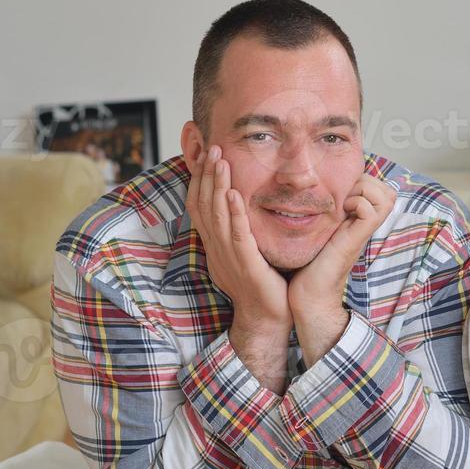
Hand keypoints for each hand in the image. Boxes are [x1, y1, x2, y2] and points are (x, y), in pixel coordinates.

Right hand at [186, 146, 289, 331]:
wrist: (269, 320)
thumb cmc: (264, 286)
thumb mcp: (247, 254)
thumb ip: (242, 231)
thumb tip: (240, 206)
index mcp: (217, 246)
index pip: (201, 208)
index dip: (200, 182)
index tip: (204, 157)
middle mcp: (218, 249)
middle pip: (204, 206)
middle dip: (206, 175)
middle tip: (211, 147)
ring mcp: (229, 258)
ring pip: (217, 216)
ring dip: (217, 186)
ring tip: (220, 161)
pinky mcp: (247, 266)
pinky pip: (238, 236)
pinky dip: (234, 214)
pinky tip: (233, 194)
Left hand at [287, 174, 394, 359]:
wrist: (309, 295)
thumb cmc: (308, 265)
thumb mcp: (319, 233)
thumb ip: (324, 216)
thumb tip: (313, 196)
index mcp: (358, 221)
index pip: (381, 189)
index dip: (365, 181)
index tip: (340, 188)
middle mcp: (365, 225)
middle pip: (388, 191)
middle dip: (366, 181)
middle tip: (342, 192)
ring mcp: (364, 232)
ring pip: (386, 196)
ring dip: (364, 190)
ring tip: (342, 201)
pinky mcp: (356, 239)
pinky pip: (371, 210)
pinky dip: (357, 203)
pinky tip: (339, 212)